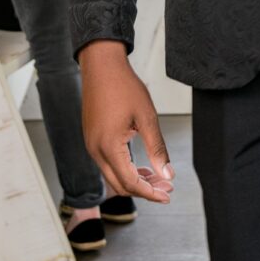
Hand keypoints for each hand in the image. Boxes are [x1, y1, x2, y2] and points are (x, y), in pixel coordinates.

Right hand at [79, 43, 174, 204]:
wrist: (101, 66)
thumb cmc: (124, 86)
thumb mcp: (147, 117)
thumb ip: (157, 148)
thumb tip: (167, 174)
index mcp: (109, 147)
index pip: (131, 183)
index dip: (151, 192)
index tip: (168, 194)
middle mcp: (95, 150)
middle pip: (120, 184)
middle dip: (144, 190)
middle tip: (166, 188)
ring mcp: (91, 145)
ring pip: (113, 175)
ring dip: (135, 180)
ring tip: (157, 176)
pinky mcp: (92, 138)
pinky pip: (107, 163)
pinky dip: (125, 168)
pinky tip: (141, 164)